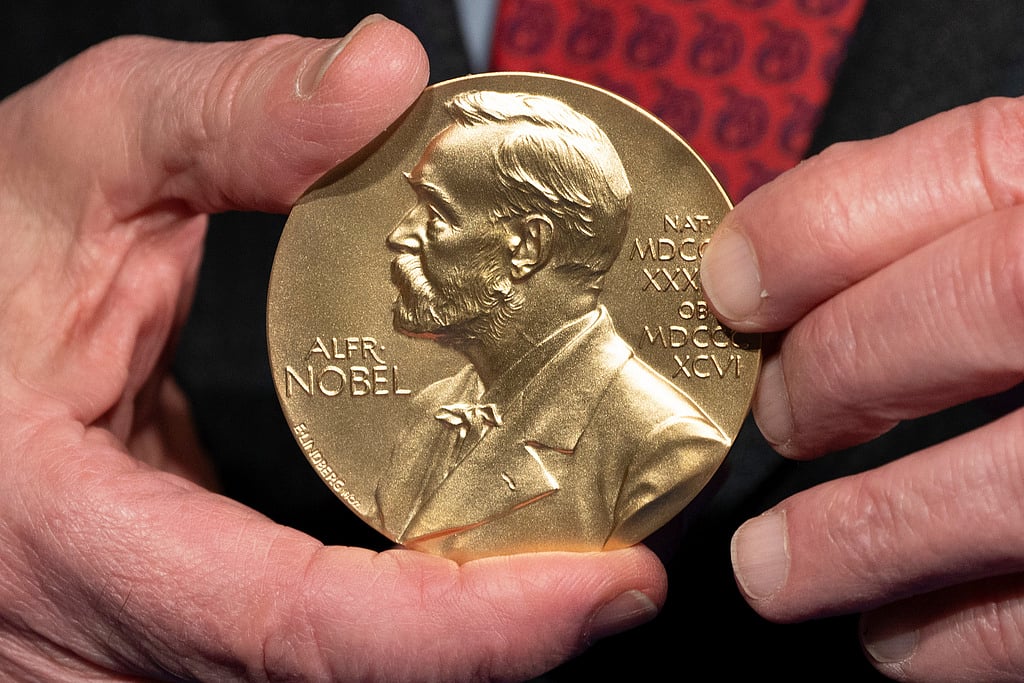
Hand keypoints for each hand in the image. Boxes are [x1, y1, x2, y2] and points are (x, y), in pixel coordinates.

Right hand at [0, 17, 664, 680]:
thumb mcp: (64, 164)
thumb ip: (217, 118)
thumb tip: (383, 77)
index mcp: (63, 535)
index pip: (296, 627)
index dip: (469, 628)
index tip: (614, 588)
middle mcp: (91, 633)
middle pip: (338, 678)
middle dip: (498, 639)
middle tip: (622, 563)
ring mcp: (123, 645)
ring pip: (325, 678)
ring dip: (459, 632)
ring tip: (570, 552)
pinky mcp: (158, 623)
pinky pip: (298, 648)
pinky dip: (400, 615)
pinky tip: (468, 551)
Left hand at [702, 96, 1023, 680]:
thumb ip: (952, 215)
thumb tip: (774, 266)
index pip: (965, 166)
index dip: (817, 230)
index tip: (731, 287)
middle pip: (986, 301)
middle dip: (841, 368)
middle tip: (776, 419)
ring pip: (1018, 485)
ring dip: (865, 538)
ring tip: (773, 572)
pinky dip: (970, 634)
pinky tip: (899, 637)